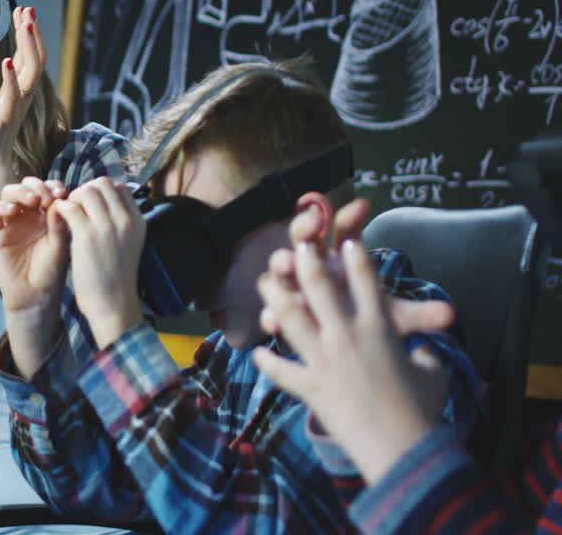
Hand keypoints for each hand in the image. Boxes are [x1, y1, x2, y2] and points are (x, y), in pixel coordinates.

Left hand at [0, 7, 43, 168]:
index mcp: (19, 86)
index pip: (28, 54)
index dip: (27, 32)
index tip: (23, 10)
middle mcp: (23, 92)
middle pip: (36, 58)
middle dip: (33, 34)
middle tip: (28, 10)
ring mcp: (17, 104)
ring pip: (31, 72)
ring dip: (29, 47)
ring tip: (26, 25)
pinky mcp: (6, 116)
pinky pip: (13, 95)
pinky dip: (11, 77)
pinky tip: (8, 60)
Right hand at [0, 177, 69, 312]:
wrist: (36, 297)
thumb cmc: (51, 273)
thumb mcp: (59, 246)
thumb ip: (58, 223)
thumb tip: (59, 198)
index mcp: (47, 216)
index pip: (47, 190)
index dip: (53, 186)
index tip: (62, 193)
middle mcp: (29, 216)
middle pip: (27, 187)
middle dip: (37, 186)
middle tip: (46, 197)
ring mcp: (12, 224)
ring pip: (9, 195)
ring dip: (20, 192)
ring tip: (32, 201)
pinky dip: (2, 207)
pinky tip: (13, 211)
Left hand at [54, 178, 145, 348]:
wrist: (113, 305)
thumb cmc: (115, 278)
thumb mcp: (129, 245)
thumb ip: (120, 224)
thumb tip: (106, 205)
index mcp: (137, 221)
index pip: (119, 187)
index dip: (101, 192)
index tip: (90, 206)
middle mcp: (125, 219)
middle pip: (102, 184)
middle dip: (85, 191)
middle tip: (76, 208)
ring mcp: (107, 226)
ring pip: (86, 191)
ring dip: (72, 198)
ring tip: (68, 215)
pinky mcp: (87, 236)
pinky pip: (69, 207)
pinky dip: (62, 209)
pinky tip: (60, 221)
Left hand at [251, 237, 448, 483]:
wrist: (400, 448)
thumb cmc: (423, 410)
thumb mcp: (432, 372)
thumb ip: (422, 352)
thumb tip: (421, 349)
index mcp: (380, 328)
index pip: (367, 280)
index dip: (356, 256)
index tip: (346, 240)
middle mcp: (346, 335)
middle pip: (319, 286)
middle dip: (306, 260)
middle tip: (297, 246)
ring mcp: (322, 359)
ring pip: (289, 316)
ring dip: (275, 296)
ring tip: (265, 281)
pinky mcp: (308, 386)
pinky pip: (281, 370)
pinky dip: (267, 363)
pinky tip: (256, 354)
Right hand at [267, 197, 455, 338]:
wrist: (341, 342)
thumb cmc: (363, 317)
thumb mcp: (391, 318)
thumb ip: (417, 314)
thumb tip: (451, 315)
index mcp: (342, 258)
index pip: (345, 229)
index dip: (350, 216)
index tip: (362, 205)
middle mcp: (314, 263)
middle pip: (305, 235)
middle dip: (306, 225)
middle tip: (313, 220)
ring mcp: (293, 282)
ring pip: (281, 263)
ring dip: (282, 261)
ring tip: (286, 262)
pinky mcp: (280, 305)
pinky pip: (271, 303)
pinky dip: (270, 310)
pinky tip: (272, 318)